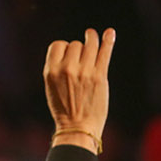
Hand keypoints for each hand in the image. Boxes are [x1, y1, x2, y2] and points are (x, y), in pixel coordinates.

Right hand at [42, 29, 115, 151]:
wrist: (78, 128)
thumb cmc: (64, 109)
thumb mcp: (51, 87)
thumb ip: (57, 68)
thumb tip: (71, 48)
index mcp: (51, 71)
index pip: (57, 45)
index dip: (64, 48)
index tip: (69, 55)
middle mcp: (67, 69)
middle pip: (75, 45)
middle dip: (78, 50)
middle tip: (81, 62)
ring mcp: (84, 71)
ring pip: (89, 45)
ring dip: (92, 40)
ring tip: (93, 36)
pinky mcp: (99, 76)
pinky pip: (104, 53)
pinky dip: (108, 40)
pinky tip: (110, 33)